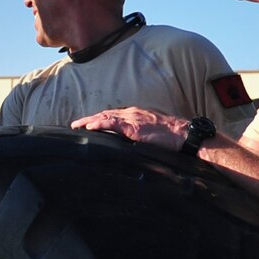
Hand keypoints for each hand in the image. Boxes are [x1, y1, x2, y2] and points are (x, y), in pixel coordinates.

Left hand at [72, 106, 188, 150]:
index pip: (113, 116)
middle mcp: (132, 114)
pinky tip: (90, 126)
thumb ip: (140, 136)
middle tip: (76, 124)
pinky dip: (100, 124)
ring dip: (90, 120)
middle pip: (106, 114)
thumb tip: (132, 145)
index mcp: (136, 116)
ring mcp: (132, 119)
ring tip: (77, 125)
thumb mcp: (152, 134)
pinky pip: (113, 123)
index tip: (89, 124)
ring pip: (106, 117)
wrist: (182, 135)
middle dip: (90, 118)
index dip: (100, 119)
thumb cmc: (171, 138)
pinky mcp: (134, 126)